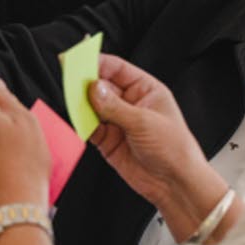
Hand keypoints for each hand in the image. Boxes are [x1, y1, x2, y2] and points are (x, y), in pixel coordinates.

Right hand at [89, 54, 232, 240]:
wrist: (175, 184)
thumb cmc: (174, 149)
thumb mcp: (144, 122)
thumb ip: (115, 106)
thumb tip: (93, 88)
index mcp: (145, 89)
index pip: (116, 68)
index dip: (96, 62)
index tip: (77, 60)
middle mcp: (130, 103)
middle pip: (101, 85)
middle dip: (85, 83)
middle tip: (69, 81)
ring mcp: (118, 121)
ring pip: (92, 106)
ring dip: (81, 104)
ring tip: (72, 102)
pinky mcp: (108, 140)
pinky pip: (90, 127)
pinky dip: (81, 123)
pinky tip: (78, 121)